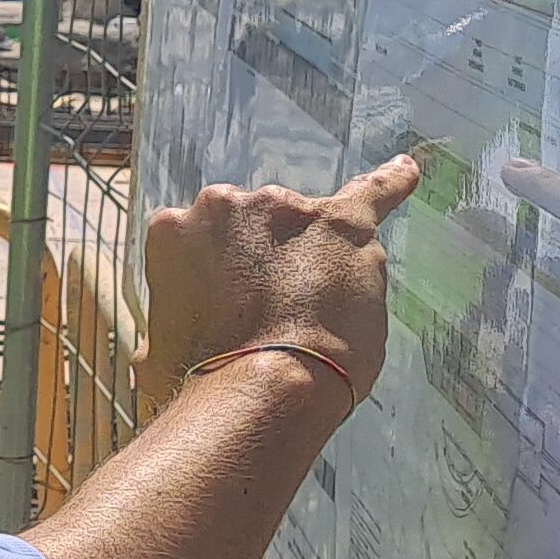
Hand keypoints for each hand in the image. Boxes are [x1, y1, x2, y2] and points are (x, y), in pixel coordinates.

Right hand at [139, 151, 417, 409]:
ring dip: (311, 257)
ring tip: (316, 313)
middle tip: (271, 317)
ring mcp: (284, 209)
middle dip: (264, 265)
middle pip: (253, 227)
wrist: (262, 386)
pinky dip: (394, 182)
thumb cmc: (201, 376)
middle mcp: (223, 203)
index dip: (220, 279)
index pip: (202, 241)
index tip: (228, 309)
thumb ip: (168, 328)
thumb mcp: (157, 350)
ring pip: (304, 225)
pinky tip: (409, 172)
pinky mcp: (341, 223)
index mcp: (172, 228)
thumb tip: (151, 356)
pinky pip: (373, 193)